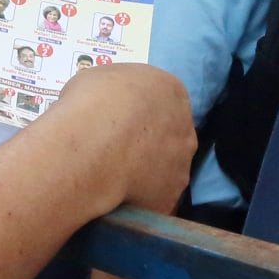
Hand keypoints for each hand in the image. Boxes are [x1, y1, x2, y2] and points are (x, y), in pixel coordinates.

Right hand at [42, 64, 194, 218]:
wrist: (92, 145)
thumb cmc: (92, 101)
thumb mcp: (98, 78)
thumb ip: (114, 91)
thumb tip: (108, 103)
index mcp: (172, 92)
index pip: (161, 101)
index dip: (139, 112)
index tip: (118, 120)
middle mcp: (186, 129)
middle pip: (169, 137)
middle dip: (147, 144)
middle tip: (115, 150)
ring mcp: (181, 166)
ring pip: (164, 171)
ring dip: (145, 174)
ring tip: (111, 177)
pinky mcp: (169, 199)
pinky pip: (153, 200)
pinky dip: (138, 200)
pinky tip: (114, 199)